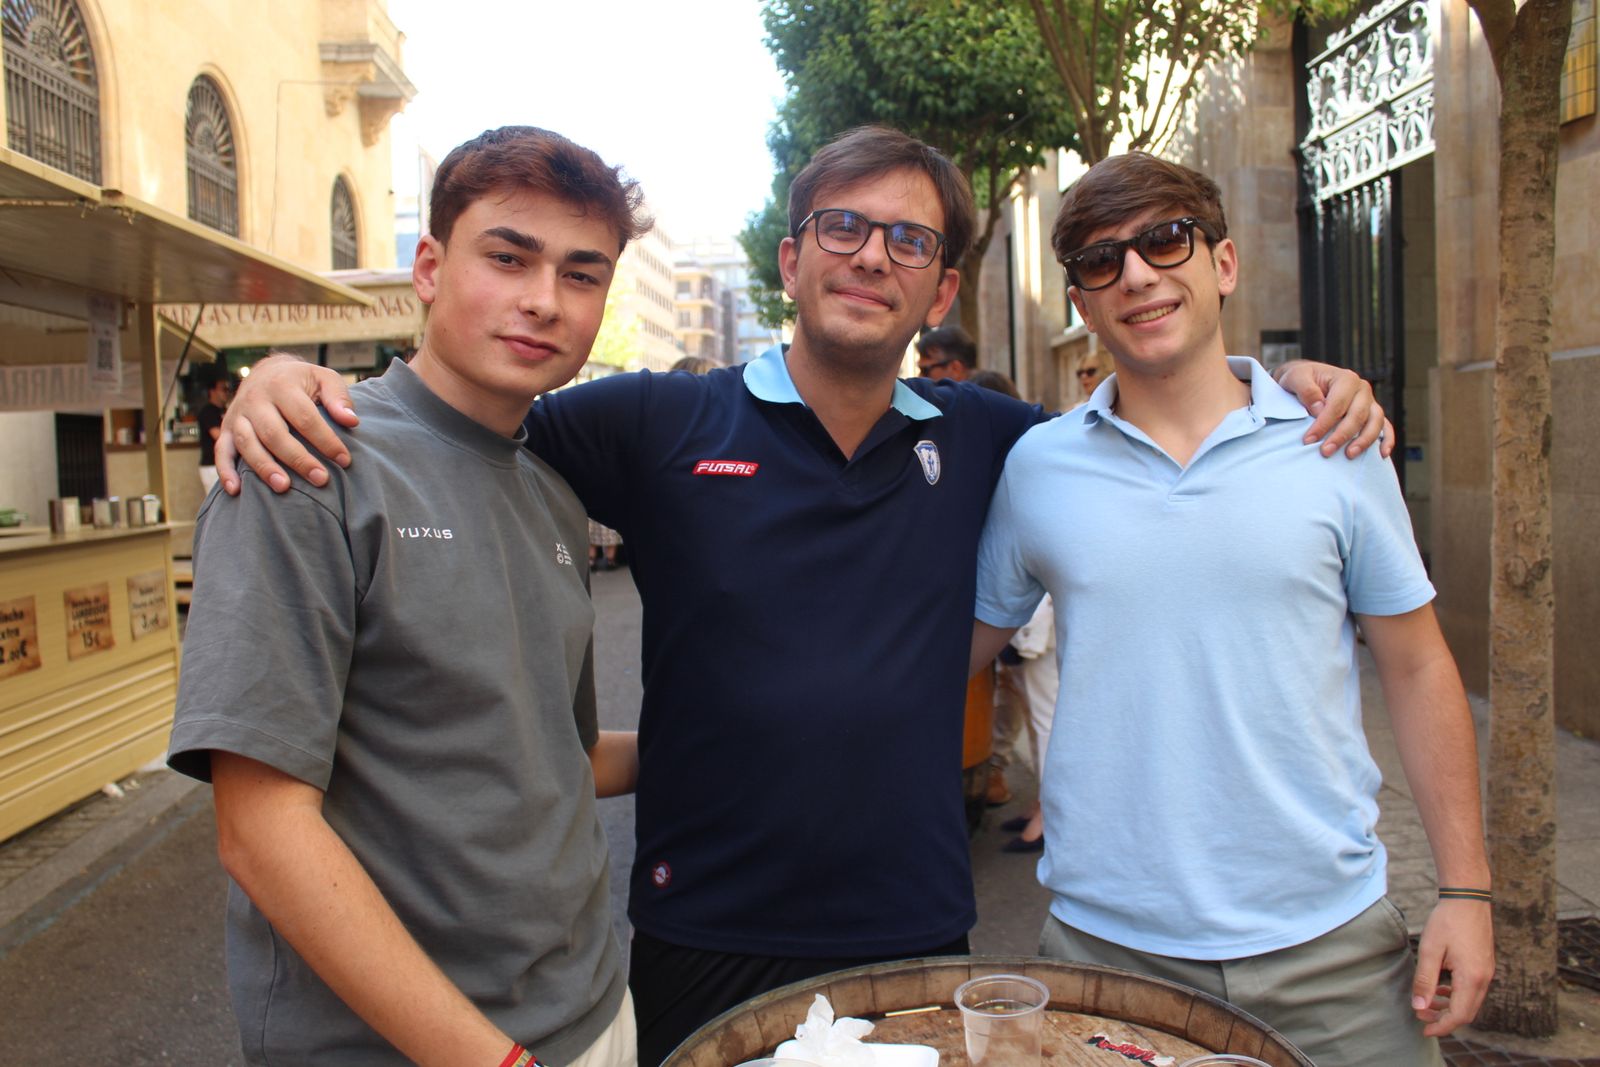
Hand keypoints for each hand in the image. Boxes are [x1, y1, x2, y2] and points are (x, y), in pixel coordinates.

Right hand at [218, 355, 358, 494]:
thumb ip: (338, 398)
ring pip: (248, 443)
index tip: (344, 460)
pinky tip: (236, 490)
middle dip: (298, 459)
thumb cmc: (302, 382)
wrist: (266, 373)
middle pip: (274, 433)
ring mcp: (238, 415)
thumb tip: (351, 421)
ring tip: (284, 488)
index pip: (305, 417)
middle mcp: (256, 400)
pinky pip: (221, 451)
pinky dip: (226, 471)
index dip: (325, 440)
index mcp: (282, 385)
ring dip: (264, 467)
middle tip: (321, 479)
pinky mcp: (226, 430)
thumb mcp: (324, 378)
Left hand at [1272, 360, 1394, 458]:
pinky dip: (1386, 440)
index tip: (1308, 440)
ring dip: (1364, 440)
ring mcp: (1370, 402)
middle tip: (1325, 452)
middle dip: (1341, 435)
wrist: (1308, 380)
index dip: (1323, 424)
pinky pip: (1385, 427)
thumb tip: (1319, 409)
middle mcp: (1362, 389)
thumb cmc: (1301, 379)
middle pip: (1357, 415)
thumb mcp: (1296, 377)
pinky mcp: (1373, 414)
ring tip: (1349, 455)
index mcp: (1346, 379)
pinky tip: (1382, 454)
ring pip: (1375, 422)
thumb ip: (1306, 390)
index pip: (1337, 405)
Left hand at [1410, 899, 1493, 1036]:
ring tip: (1427, 1004)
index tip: (1424, 1030)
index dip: (1442, 1027)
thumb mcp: (1429, 950)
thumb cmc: (1447, 921)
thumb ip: (1424, 981)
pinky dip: (1456, 995)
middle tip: (1421, 1017)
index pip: (1460, 1015)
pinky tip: (1440, 990)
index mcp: (1472, 978)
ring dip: (1449, 1007)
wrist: (1468, 898)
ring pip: (1470, 1001)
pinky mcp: (1484, 965)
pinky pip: (1472, 989)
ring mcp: (1487, 972)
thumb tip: (1419, 1008)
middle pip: (1467, 1012)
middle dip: (1444, 1019)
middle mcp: (1484, 978)